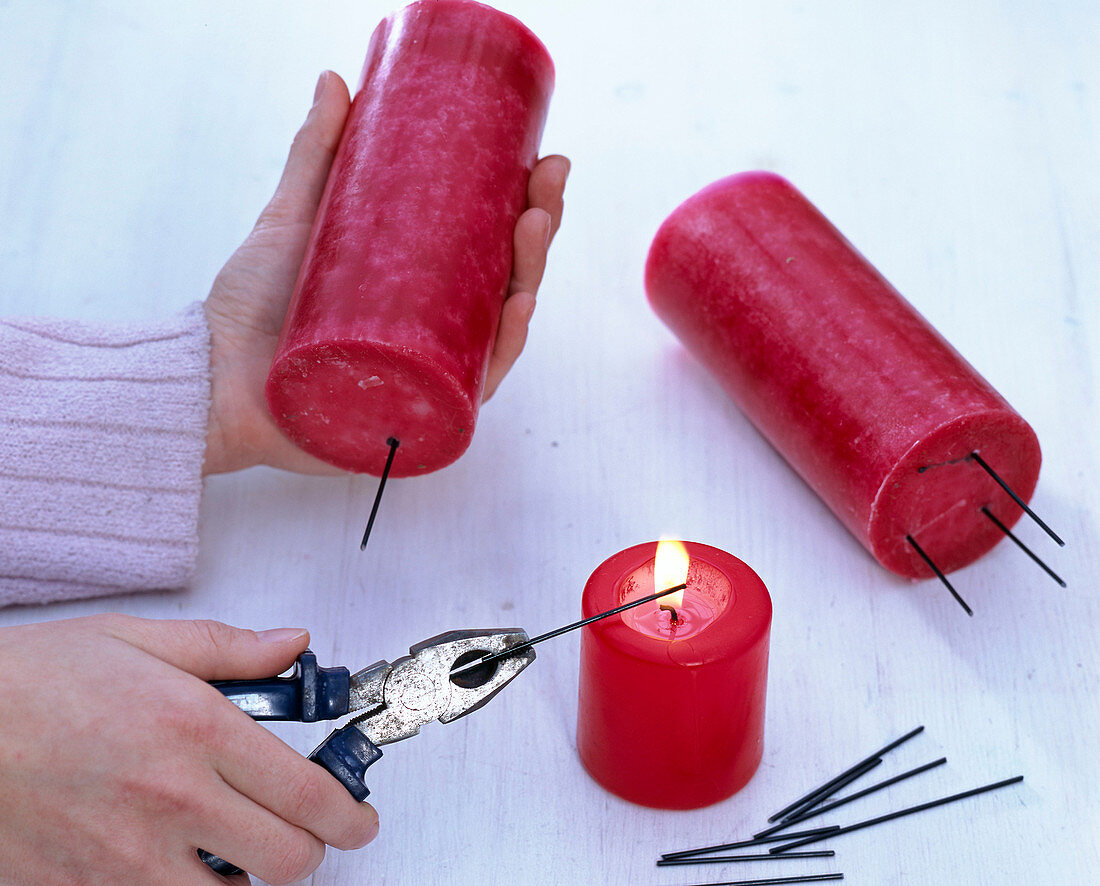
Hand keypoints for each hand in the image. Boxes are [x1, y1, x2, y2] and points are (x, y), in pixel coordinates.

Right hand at [0, 616, 377, 884]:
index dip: (351, 814)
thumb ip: (230, 648)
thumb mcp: (139, 640)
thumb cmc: (33, 683)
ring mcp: (127, 857)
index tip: (359, 818)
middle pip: (287, 859)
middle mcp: (170, 799)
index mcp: (194, 729)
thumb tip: (293, 647)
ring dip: (247, 876)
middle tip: (300, 825)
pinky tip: (175, 858)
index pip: (308, 793)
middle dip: (309, 846)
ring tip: (232, 839)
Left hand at [203, 70, 568, 474]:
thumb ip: (317, 154)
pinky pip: (472, 385)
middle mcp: (434, 339)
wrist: (207, 376)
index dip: (526, 210)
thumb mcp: (293, 219)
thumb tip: (337, 78)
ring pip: (499, 333)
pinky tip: (517, 307)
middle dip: (538, 235)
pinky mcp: (416, 415)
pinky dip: (500, 348)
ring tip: (533, 225)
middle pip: (506, 289)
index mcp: (420, 297)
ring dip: (530, 278)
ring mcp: (428, 378)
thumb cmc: (250, 307)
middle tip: (545, 186)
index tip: (542, 162)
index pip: (489, 255)